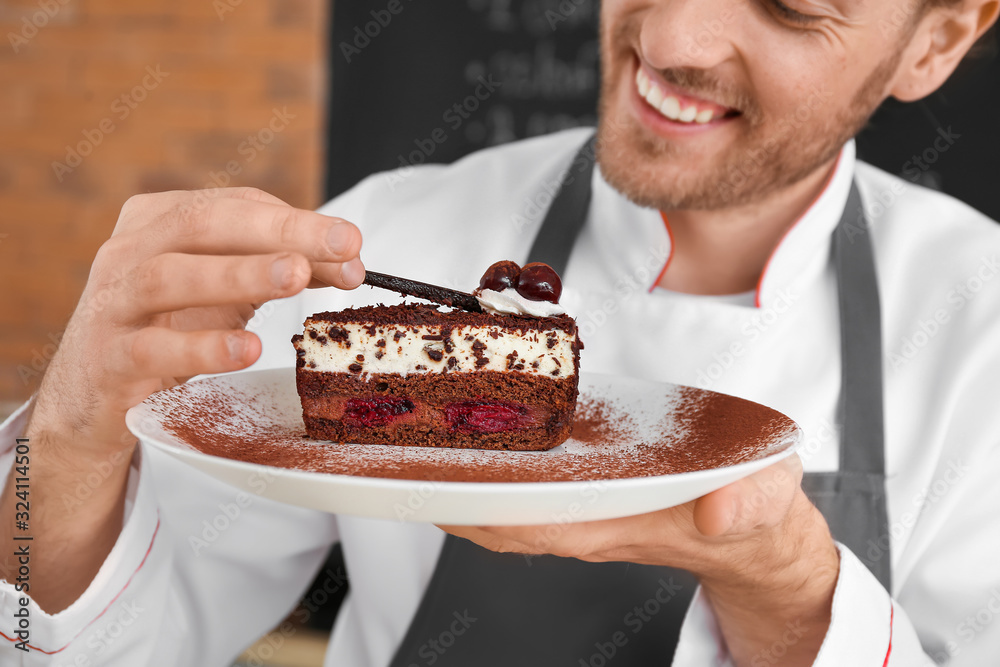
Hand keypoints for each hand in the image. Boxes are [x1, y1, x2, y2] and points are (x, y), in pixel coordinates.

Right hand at [5, 187, 363, 611]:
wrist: (93, 394)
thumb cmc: (167, 328)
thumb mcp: (226, 293)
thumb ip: (283, 271)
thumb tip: (351, 264)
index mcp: (159, 220)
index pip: (235, 206)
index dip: (296, 221)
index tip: (351, 241)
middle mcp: (129, 250)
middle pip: (204, 225)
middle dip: (278, 232)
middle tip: (340, 244)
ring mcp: (112, 303)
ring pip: (170, 276)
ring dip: (238, 274)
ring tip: (295, 276)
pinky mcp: (107, 358)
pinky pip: (153, 348)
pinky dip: (203, 347)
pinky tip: (248, 348)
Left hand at [439, 454, 839, 665]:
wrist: (753, 520)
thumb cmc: (754, 506)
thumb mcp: (766, 496)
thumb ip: (749, 503)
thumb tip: (717, 511)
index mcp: (623, 523)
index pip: (538, 525)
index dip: (485, 512)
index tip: (437, 491)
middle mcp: (588, 518)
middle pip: (500, 517)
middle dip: (450, 491)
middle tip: (399, 451)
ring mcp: (580, 503)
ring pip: (504, 501)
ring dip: (459, 476)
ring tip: (413, 438)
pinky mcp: (582, 483)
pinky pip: (521, 480)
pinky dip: (488, 461)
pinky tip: (466, 430)